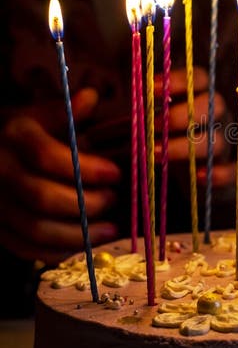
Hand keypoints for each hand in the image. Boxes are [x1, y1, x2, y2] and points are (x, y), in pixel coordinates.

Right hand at [0, 88, 121, 264]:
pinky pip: (26, 249)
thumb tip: (90, 97)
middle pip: (42, 197)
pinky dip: (58, 251)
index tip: (115, 174)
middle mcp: (0, 171)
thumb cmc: (26, 134)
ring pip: (35, 230)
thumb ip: (66, 112)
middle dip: (86, 204)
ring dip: (78, 235)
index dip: (86, 169)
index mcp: (14, 136)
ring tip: (109, 229)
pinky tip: (84, 243)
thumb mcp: (41, 115)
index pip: (47, 156)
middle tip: (114, 199)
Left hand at [155, 67, 235, 187]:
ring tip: (155, 153)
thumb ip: (147, 108)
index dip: (179, 80)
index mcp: (201, 98)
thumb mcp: (155, 119)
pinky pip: (235, 171)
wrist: (183, 177)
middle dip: (182, 115)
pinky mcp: (230, 171)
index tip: (152, 88)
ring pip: (218, 141)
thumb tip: (132, 100)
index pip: (200, 79)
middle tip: (154, 125)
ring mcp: (227, 144)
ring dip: (185, 147)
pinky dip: (220, 174)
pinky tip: (198, 176)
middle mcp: (219, 117)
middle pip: (216, 104)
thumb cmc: (166, 139)